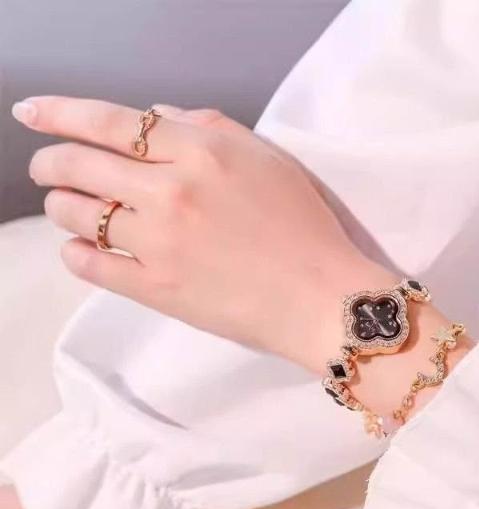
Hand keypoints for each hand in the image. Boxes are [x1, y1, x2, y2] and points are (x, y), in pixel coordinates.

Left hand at [13, 97, 393, 372]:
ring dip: (60, 205)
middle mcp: (171, 192)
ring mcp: (159, 244)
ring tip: (66, 205)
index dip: (60, 112)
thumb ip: (209, 127)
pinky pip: (92, 266)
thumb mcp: (268, 159)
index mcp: (201, 153)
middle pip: (81, 165)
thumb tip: (157, 120)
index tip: (30, 112)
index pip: (111, 122)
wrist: (320, 297)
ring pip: (77, 214)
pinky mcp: (157, 290)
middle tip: (45, 168)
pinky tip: (79, 249)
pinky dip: (75, 253)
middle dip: (50, 162)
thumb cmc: (304, 226)